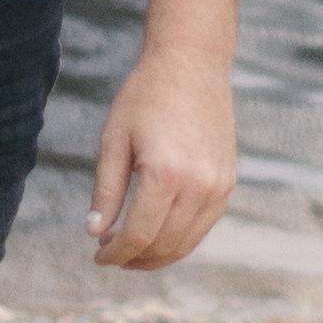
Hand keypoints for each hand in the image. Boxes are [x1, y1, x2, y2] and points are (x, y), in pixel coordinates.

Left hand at [88, 38, 236, 271]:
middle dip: (135, 259)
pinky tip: (157, 232)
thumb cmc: (145, 97)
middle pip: (164, 245)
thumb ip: (106, 190)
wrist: (191, 64)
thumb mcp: (114, 139)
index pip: (139, 235)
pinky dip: (179, 238)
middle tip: (111, 254)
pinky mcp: (227, 183)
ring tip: (131, 250)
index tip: (98, 256)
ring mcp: (218, 186)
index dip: (116, 254)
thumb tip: (94, 232)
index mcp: (165, 174)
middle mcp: (198, 185)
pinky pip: (203, 226)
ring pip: (186, 242)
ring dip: (157, 255)